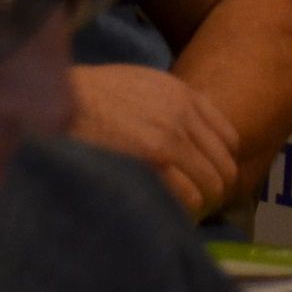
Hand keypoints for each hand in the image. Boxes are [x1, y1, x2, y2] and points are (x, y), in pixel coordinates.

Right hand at [65, 62, 240, 215]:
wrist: (62, 99)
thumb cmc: (93, 95)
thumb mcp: (142, 82)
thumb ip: (171, 101)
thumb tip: (190, 126)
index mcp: (183, 94)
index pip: (228, 137)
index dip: (221, 161)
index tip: (209, 175)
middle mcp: (183, 115)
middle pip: (224, 164)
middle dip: (216, 187)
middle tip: (200, 201)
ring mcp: (169, 139)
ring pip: (211, 184)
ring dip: (201, 201)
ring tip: (184, 209)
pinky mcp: (152, 163)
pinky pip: (187, 197)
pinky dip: (183, 210)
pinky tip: (167, 210)